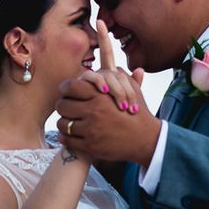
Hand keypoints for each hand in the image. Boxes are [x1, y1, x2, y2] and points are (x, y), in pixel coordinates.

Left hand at [56, 20, 160, 165]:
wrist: (146, 140)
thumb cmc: (137, 113)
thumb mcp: (132, 90)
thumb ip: (120, 75)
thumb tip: (115, 62)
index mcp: (101, 95)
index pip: (70, 86)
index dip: (65, 88)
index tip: (65, 92)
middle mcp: (94, 111)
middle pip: (62, 105)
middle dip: (62, 106)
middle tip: (65, 108)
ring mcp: (91, 129)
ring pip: (63, 123)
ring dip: (63, 123)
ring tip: (67, 122)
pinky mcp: (90, 145)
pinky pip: (67, 139)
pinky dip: (64, 137)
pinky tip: (67, 135)